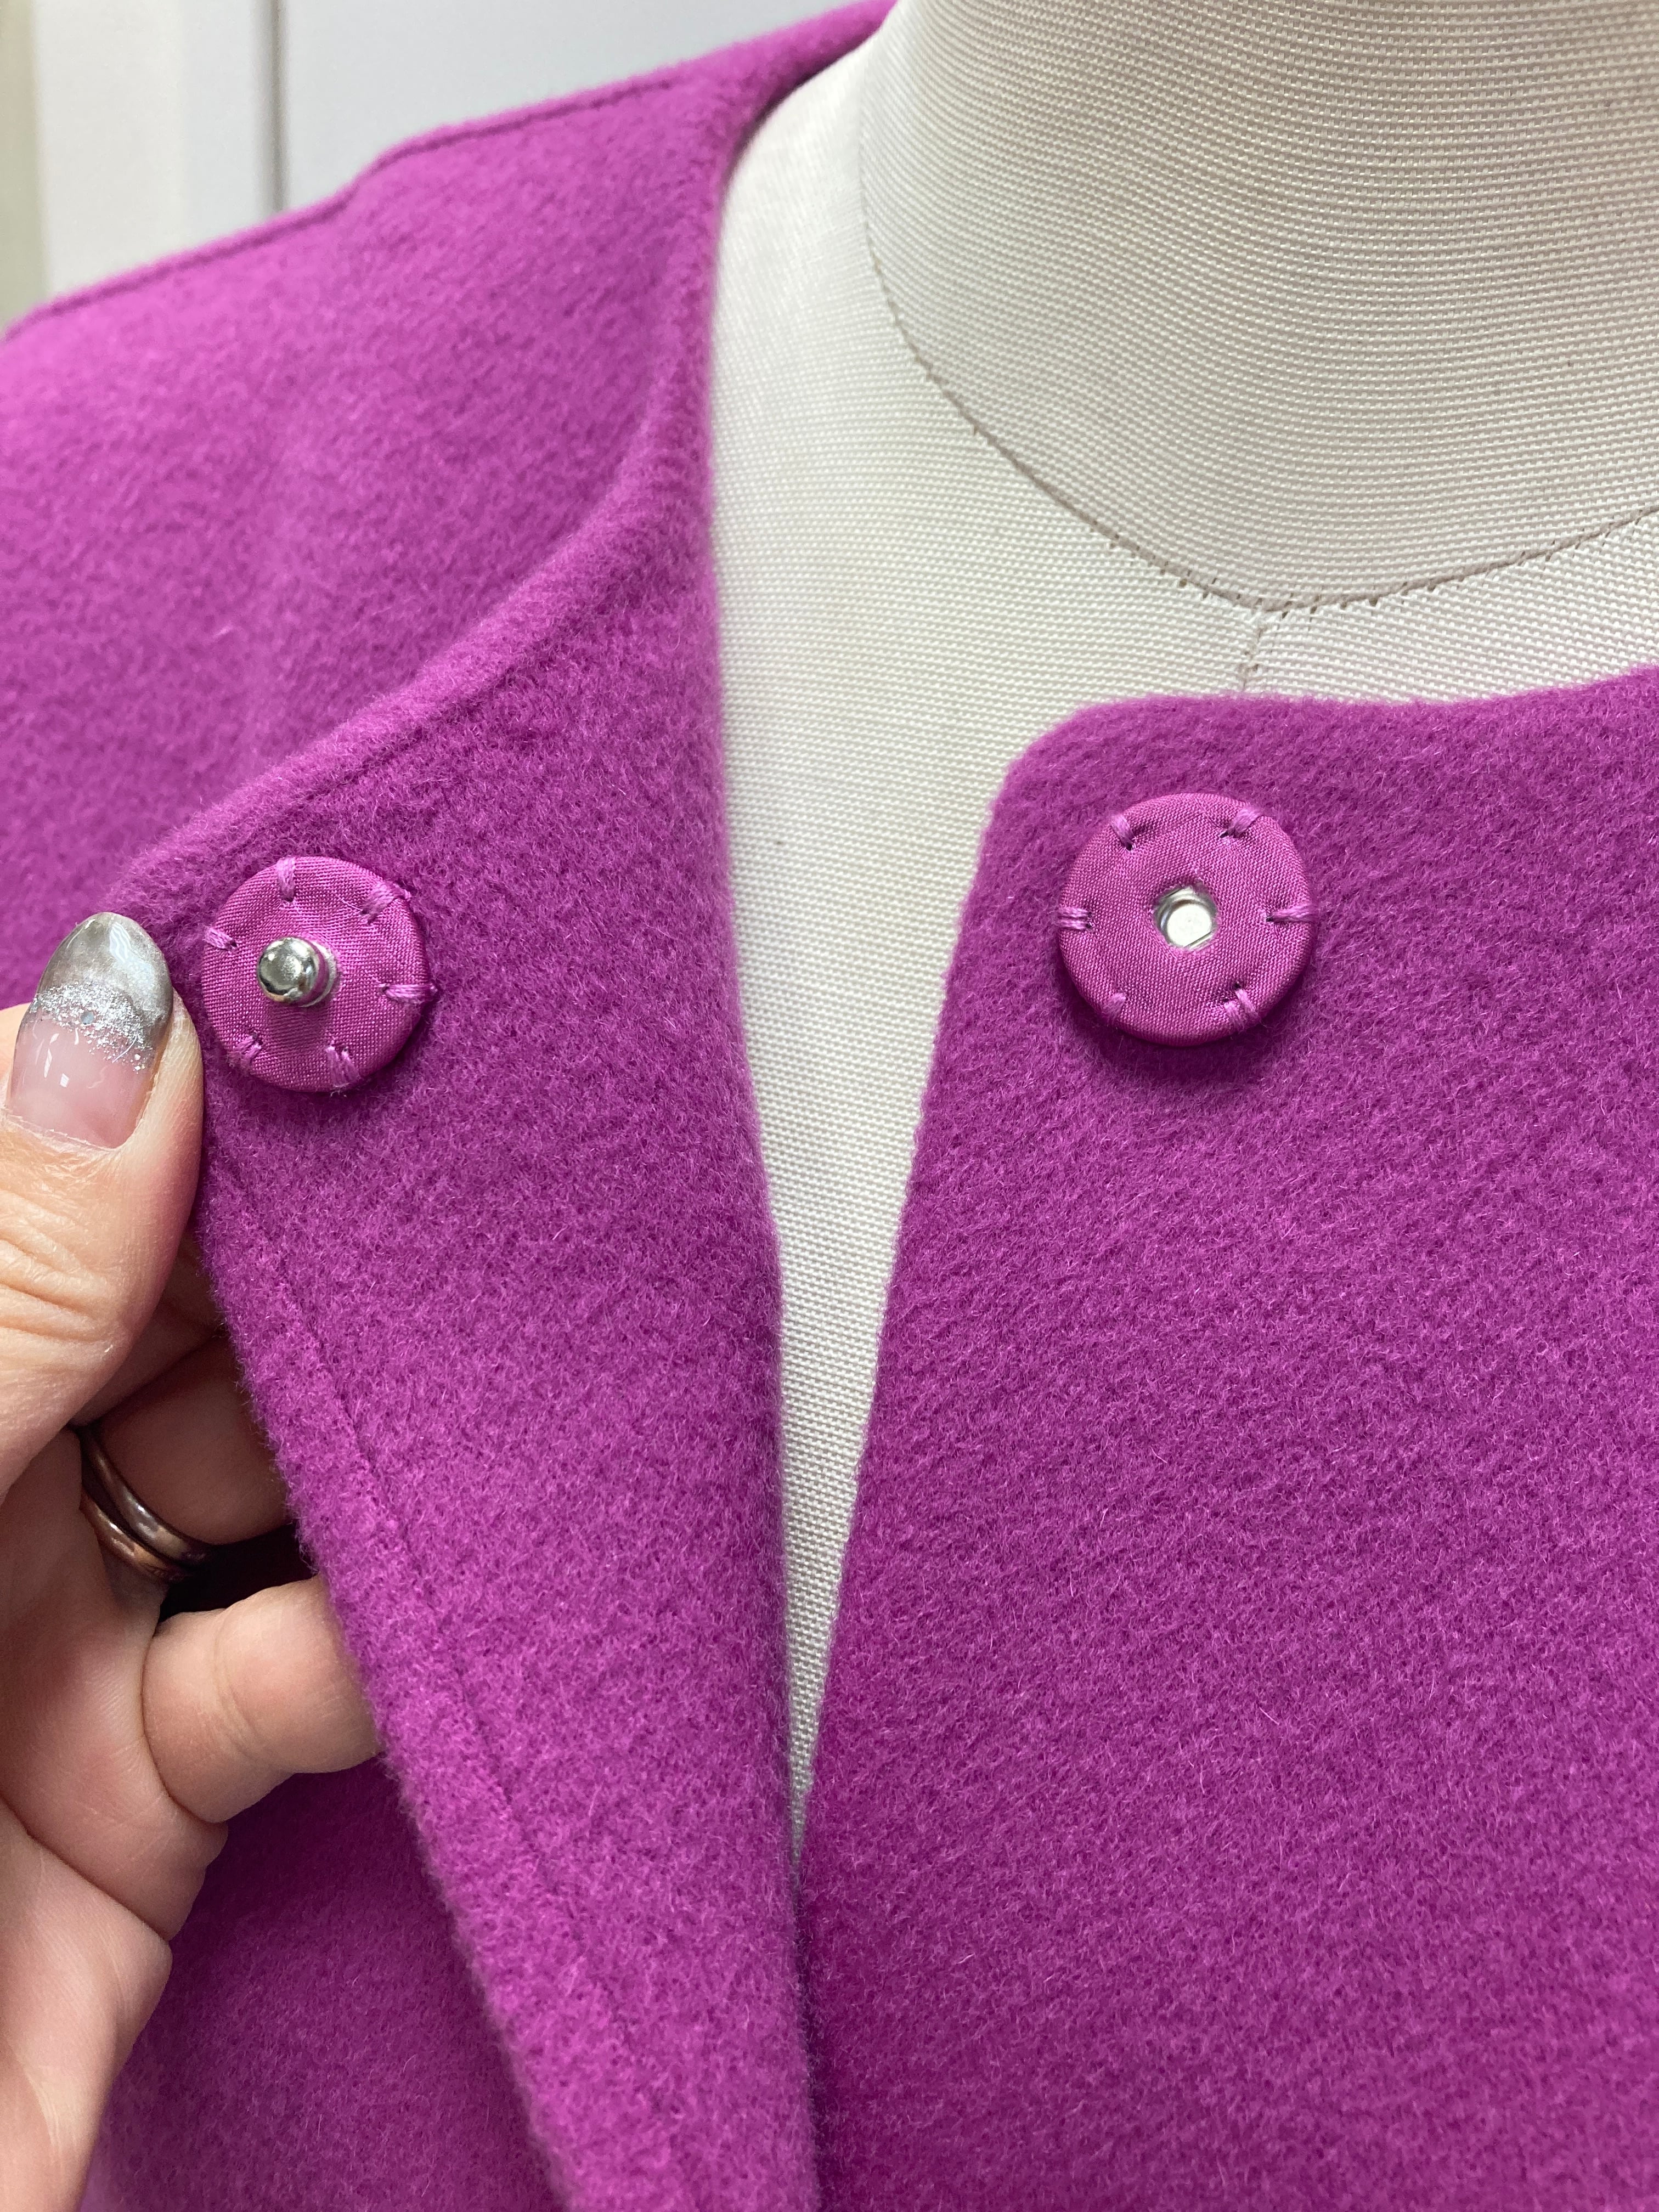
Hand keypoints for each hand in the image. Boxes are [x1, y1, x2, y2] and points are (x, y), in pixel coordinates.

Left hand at [0, 916, 378, 2211]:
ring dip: (376, 1443)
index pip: (35, 1180)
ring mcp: (36, 1644)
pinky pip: (305, 1672)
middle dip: (304, 1260)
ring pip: (259, 1480)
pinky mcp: (142, 1803)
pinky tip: (456, 1595)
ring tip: (499, 1369)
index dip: (166, 1086)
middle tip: (468, 1165)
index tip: (324, 998)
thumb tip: (128, 1012)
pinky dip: (392, 1638)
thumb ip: (4, 1287)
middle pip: (160, 1322)